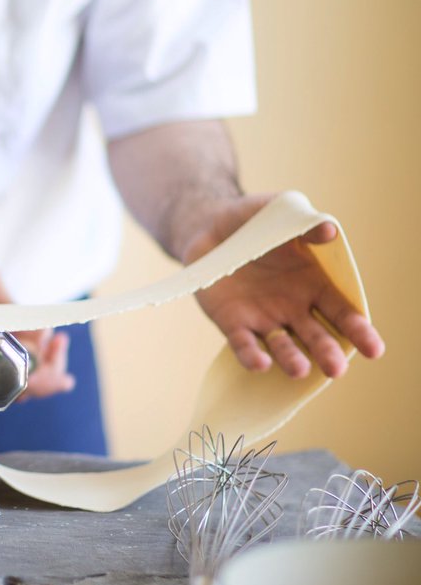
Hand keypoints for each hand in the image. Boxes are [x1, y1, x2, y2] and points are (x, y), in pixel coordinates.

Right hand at [0, 231, 75, 398]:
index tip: (59, 353)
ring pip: (1, 382)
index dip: (44, 369)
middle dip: (44, 376)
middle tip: (62, 354)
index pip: (13, 366)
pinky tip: (32, 348)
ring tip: (54, 349)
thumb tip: (40, 340)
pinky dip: (15, 365)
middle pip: (10, 385)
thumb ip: (11, 310)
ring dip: (32, 372)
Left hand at [185, 194, 384, 378]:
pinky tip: (260, 363)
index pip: (342, 312)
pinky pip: (243, 343)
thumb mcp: (284, 214)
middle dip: (327, 353)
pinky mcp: (232, 322)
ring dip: (291, 359)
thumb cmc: (257, 220)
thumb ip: (307, 224)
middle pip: (316, 336)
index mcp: (315, 285)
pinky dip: (251, 354)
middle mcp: (293, 308)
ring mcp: (263, 318)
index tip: (374, 349)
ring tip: (300, 370)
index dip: (359, 330)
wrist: (211, 225)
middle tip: (336, 370)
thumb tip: (329, 231)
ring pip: (282, 346)